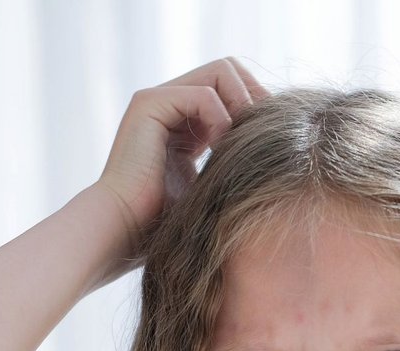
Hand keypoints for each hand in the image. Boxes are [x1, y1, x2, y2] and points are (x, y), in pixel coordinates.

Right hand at [95, 57, 268, 261]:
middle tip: (264, 132)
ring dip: (243, 104)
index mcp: (183, 123)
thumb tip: (275, 147)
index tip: (274, 136)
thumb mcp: (211, 186)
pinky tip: (221, 151)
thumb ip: (232, 161)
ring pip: (222, 71)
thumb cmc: (165, 222)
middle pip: (229, 69)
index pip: (232, 87)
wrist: (124, 231)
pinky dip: (222, 120)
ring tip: (243, 142)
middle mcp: (169, 103)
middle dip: (255, 95)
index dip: (257, 104)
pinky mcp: (149, 104)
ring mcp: (157, 99)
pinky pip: (204, 95)